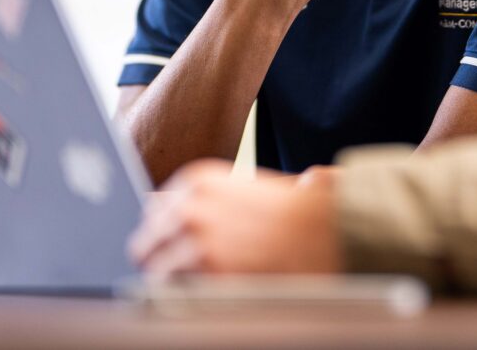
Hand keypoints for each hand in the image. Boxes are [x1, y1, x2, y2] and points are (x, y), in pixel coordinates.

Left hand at [128, 160, 342, 276]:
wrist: (330, 230)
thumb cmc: (293, 213)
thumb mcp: (242, 192)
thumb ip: (202, 201)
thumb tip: (155, 210)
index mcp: (197, 180)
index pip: (153, 211)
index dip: (165, 233)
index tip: (173, 245)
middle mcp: (190, 205)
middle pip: (146, 240)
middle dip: (160, 255)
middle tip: (181, 269)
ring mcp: (197, 239)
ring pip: (156, 269)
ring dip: (172, 279)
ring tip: (200, 284)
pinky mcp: (211, 272)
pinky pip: (176, 291)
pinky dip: (186, 296)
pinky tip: (210, 292)